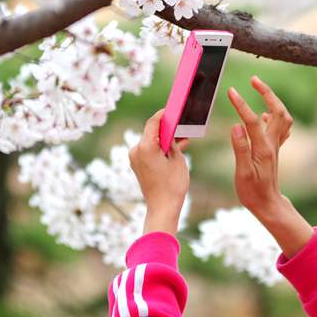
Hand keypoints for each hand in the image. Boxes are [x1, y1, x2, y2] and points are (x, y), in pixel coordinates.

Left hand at [128, 108, 190, 233]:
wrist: (162, 208)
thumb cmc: (172, 185)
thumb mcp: (178, 159)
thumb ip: (174, 142)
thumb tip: (173, 133)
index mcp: (145, 146)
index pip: (153, 122)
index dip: (164, 114)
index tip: (173, 108)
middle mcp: (136, 150)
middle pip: (151, 131)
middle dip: (167, 127)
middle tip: (181, 122)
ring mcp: (135, 158)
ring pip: (151, 141)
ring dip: (164, 139)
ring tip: (182, 138)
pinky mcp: (137, 165)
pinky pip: (149, 150)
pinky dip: (159, 148)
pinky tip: (174, 148)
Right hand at [226, 75, 293, 221]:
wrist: (269, 205)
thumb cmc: (253, 192)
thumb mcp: (242, 174)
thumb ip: (240, 149)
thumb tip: (236, 126)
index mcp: (263, 148)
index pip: (252, 120)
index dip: (241, 104)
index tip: (231, 91)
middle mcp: (272, 144)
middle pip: (277, 111)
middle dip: (267, 92)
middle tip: (254, 80)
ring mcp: (275, 146)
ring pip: (282, 117)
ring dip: (273, 101)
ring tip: (260, 90)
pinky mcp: (274, 149)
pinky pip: (280, 127)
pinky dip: (274, 115)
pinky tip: (263, 115)